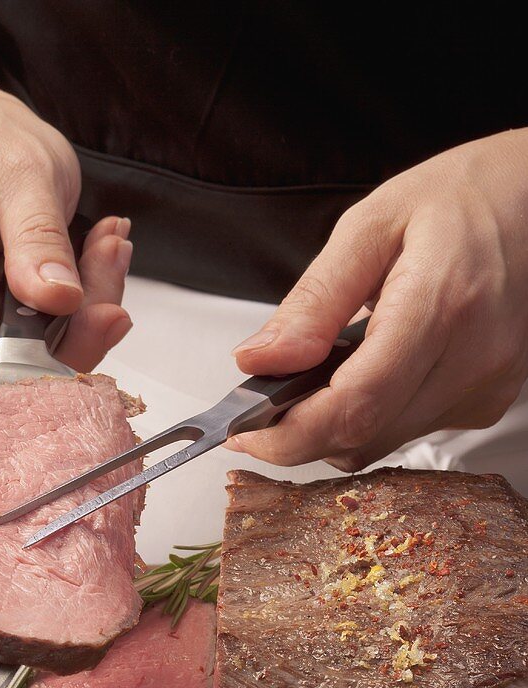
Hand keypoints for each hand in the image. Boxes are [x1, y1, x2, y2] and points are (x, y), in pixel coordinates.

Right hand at [0, 73, 130, 391]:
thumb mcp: (25, 165)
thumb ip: (39, 232)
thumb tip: (56, 298)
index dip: (0, 374)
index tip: (51, 395)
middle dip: (70, 327)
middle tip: (111, 258)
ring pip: (18, 356)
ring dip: (77, 317)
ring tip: (102, 248)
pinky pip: (26, 346)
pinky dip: (68, 316)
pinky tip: (86, 264)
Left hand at [229, 130, 527, 470]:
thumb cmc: (464, 198)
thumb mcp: (371, 226)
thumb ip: (313, 301)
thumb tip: (261, 360)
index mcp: (440, 304)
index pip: (355, 405)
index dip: (290, 433)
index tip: (246, 433)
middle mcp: (473, 358)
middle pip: (364, 436)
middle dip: (300, 434)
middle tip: (264, 405)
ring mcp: (486, 387)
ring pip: (383, 443)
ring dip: (333, 426)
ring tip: (315, 378)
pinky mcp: (486, 401)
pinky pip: (409, 432)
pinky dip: (369, 416)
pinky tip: (364, 375)